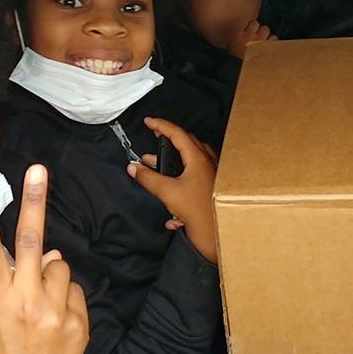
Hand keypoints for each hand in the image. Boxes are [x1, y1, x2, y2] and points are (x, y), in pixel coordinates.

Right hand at [0, 164, 88, 353]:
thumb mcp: (0, 323)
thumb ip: (21, 284)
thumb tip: (51, 252)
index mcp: (0, 303)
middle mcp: (28, 303)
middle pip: (33, 242)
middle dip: (36, 202)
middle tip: (38, 170)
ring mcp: (56, 312)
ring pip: (61, 266)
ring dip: (54, 276)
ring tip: (44, 307)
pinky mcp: (79, 322)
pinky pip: (76, 290)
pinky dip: (68, 298)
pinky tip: (58, 321)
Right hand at [127, 118, 218, 262]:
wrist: (218, 232)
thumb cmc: (199, 211)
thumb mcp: (168, 192)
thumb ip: (148, 178)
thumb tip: (134, 168)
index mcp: (198, 158)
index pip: (177, 133)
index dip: (160, 125)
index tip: (149, 121)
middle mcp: (208, 162)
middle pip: (186, 142)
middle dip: (167, 139)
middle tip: (155, 136)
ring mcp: (212, 173)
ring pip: (191, 157)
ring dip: (173, 158)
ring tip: (156, 165)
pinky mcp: (212, 185)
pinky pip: (196, 172)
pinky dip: (182, 173)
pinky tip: (172, 190)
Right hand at [226, 20, 277, 59]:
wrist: (241, 74)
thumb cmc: (234, 62)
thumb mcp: (228, 48)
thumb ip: (233, 37)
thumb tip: (237, 30)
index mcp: (236, 35)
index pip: (243, 21)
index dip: (244, 25)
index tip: (244, 29)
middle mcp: (248, 35)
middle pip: (255, 23)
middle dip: (255, 29)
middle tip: (252, 36)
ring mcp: (260, 41)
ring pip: (265, 29)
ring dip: (264, 34)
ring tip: (260, 41)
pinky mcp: (269, 47)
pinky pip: (274, 38)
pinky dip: (271, 41)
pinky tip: (267, 47)